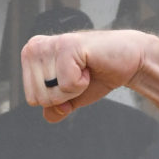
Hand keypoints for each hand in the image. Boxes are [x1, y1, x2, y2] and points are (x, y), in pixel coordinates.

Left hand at [21, 28, 152, 123]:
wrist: (128, 62)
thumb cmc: (96, 76)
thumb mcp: (69, 98)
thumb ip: (53, 109)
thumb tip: (51, 114)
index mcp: (30, 57)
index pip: (32, 99)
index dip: (57, 99)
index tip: (71, 80)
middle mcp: (35, 47)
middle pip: (39, 98)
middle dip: (64, 95)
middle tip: (79, 75)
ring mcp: (51, 44)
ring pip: (51, 92)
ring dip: (74, 88)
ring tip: (84, 70)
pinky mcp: (67, 46)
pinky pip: (67, 85)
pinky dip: (82, 83)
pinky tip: (89, 66)